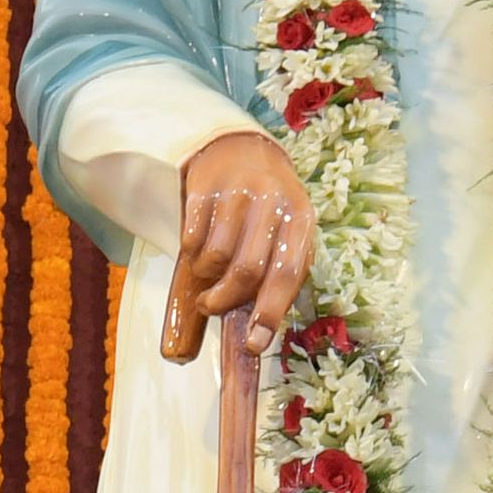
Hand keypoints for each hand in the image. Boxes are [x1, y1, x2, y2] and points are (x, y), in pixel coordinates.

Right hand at [163, 129, 318, 361]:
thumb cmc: (268, 208)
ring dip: (206, 279)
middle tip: (212, 307)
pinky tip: (198, 251)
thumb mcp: (288, 232)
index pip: (287, 273)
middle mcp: (272, 202)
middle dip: (226, 300)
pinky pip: (192, 238)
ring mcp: (238, 192)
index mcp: (301, 218)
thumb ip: (280, 274)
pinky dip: (191, 255)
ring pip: (216, 256)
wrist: (241, 149)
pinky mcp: (205, 187)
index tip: (253, 343)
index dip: (270, 312)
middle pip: (247, 270)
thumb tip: (260, 334)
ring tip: (208, 278)